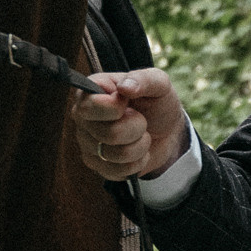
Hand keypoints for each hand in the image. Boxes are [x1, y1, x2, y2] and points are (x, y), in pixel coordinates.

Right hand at [72, 68, 190, 183]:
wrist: (167, 131)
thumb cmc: (157, 102)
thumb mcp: (158, 83)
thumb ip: (143, 79)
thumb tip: (125, 87)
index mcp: (90, 92)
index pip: (90, 107)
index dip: (115, 108)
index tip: (127, 102)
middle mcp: (83, 118)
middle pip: (108, 134)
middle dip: (136, 127)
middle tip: (141, 119)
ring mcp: (88, 144)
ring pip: (115, 155)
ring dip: (139, 146)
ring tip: (141, 134)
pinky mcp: (98, 165)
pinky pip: (119, 172)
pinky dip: (138, 162)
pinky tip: (138, 150)